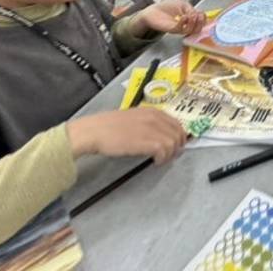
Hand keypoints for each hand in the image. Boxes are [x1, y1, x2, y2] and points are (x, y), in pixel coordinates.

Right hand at [68, 109, 186, 161]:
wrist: (94, 131)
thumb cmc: (108, 127)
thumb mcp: (132, 118)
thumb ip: (147, 123)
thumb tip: (158, 134)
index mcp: (151, 111)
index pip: (176, 123)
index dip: (178, 136)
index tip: (176, 145)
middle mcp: (154, 118)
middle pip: (178, 133)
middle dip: (177, 146)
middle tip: (170, 155)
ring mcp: (151, 129)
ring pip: (174, 143)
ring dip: (170, 154)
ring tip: (161, 160)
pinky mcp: (146, 141)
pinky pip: (164, 151)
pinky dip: (163, 158)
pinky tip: (156, 162)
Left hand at [138, 0, 204, 35]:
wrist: (153, 11)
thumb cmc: (167, 7)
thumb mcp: (182, 5)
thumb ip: (190, 9)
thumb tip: (196, 14)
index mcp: (189, 20)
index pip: (200, 23)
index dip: (203, 19)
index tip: (201, 13)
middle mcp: (185, 26)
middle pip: (197, 29)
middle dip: (200, 23)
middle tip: (198, 16)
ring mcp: (179, 28)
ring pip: (190, 30)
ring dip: (193, 23)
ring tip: (191, 15)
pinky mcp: (171, 29)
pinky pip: (179, 29)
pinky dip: (183, 23)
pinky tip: (184, 17)